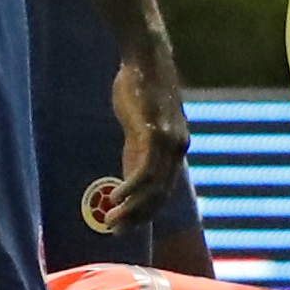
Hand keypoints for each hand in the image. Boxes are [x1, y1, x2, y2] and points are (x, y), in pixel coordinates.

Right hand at [107, 50, 190, 228]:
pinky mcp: (153, 133)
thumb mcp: (141, 124)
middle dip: (138, 217)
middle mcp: (177, 149)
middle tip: (117, 231)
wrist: (147, 57)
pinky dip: (130, 188)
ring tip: (112, 221)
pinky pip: (144, 170)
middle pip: (160, 195)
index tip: (127, 226)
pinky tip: (115, 198)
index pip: (164, 190)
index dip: (146, 211)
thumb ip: (137, 149)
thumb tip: (129, 177)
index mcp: (177, 148)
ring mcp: (168, 142)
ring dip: (132, 208)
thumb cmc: (140, 88)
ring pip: (153, 188)